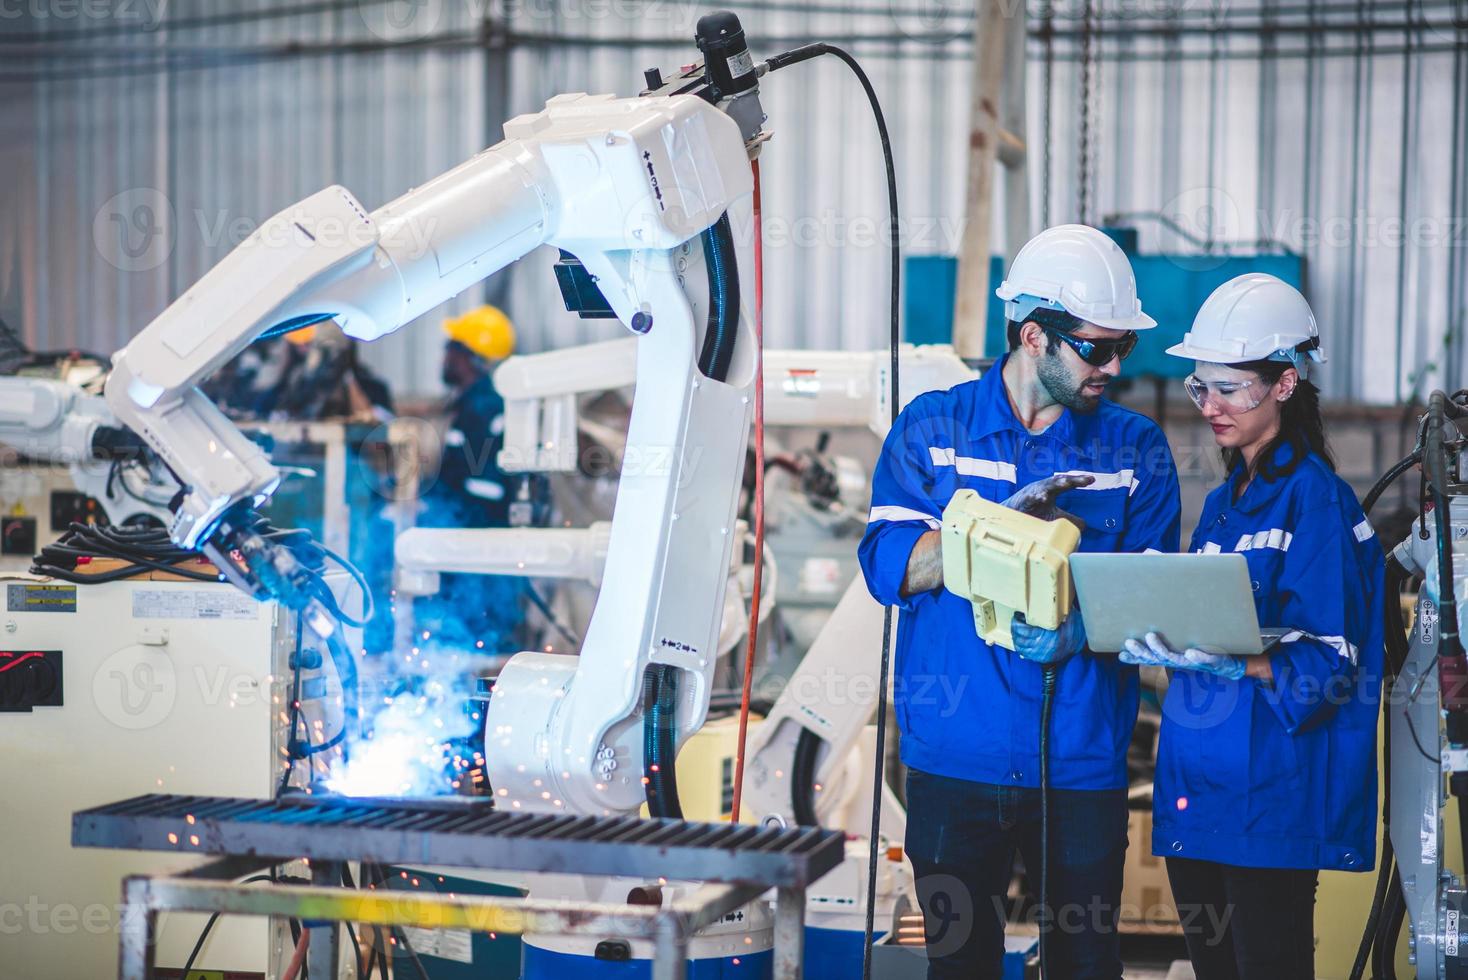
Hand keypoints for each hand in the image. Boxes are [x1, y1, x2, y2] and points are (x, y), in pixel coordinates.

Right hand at [1001, 474, 1094, 530]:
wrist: (1012, 517)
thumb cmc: (1033, 514)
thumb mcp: (1054, 516)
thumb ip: (1069, 518)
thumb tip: (1084, 525)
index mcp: (1052, 490)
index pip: (1068, 483)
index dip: (1079, 481)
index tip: (1092, 479)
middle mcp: (1043, 488)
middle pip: (1059, 480)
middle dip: (1071, 479)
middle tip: (1083, 480)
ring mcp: (1033, 493)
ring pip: (1046, 486)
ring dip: (1056, 484)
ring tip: (1067, 483)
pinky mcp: (1023, 500)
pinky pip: (1031, 497)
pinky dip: (1037, 496)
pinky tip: (1043, 498)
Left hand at [1011, 607, 1085, 664]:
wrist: (1080, 644)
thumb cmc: (1073, 629)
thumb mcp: (1067, 616)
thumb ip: (1057, 610)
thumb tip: (1047, 598)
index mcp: (1047, 635)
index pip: (1024, 631)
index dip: (1017, 623)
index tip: (1017, 617)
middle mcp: (1042, 646)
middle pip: (1020, 638)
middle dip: (1015, 629)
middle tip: (1015, 621)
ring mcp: (1040, 653)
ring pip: (1020, 647)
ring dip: (1016, 638)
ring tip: (1016, 629)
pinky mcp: (1041, 658)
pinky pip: (1025, 654)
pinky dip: (1020, 647)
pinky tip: (1020, 640)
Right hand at [1120, 632, 1244, 680]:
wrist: (1232, 665)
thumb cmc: (1204, 651)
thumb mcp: (1185, 645)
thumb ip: (1171, 639)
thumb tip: (1153, 621)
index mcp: (1173, 657)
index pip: (1149, 658)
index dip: (1135, 657)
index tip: (1121, 652)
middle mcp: (1180, 661)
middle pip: (1156, 658)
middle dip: (1142, 651)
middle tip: (1129, 641)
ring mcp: (1195, 662)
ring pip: (1173, 658)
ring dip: (1161, 649)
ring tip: (1151, 636)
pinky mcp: (1214, 661)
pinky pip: (1205, 659)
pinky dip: (1198, 657)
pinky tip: (1191, 652)